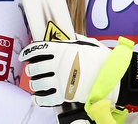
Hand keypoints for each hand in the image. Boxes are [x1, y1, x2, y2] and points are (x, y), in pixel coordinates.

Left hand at [19, 35, 137, 113]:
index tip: (24, 55)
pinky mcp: (65, 95)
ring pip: (38, 84)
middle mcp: (59, 65)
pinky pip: (45, 99)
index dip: (27, 52)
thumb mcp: (88, 43)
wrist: (112, 76)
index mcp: (63, 50)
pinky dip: (39, 99)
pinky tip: (38, 97)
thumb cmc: (102, 59)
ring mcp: (61, 81)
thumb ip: (74, 41)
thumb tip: (67, 37)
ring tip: (36, 83)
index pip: (38, 49)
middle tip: (32, 70)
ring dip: (34, 84)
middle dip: (31, 69)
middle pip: (35, 68)